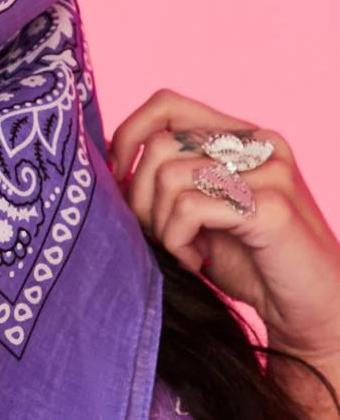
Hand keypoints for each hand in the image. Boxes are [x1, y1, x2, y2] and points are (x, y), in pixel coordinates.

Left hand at [108, 88, 339, 359]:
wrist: (313, 315)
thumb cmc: (251, 263)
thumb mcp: (200, 210)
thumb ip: (167, 178)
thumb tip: (106, 161)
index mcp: (241, 134)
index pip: (166, 103)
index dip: (129, 135)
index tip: (119, 180)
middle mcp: (259, 142)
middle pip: (161, 145)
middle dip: (141, 198)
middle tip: (161, 235)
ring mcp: (271, 171)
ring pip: (170, 176)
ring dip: (161, 225)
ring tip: (184, 250)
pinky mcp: (273, 207)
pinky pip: (189, 208)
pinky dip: (179, 241)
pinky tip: (197, 261)